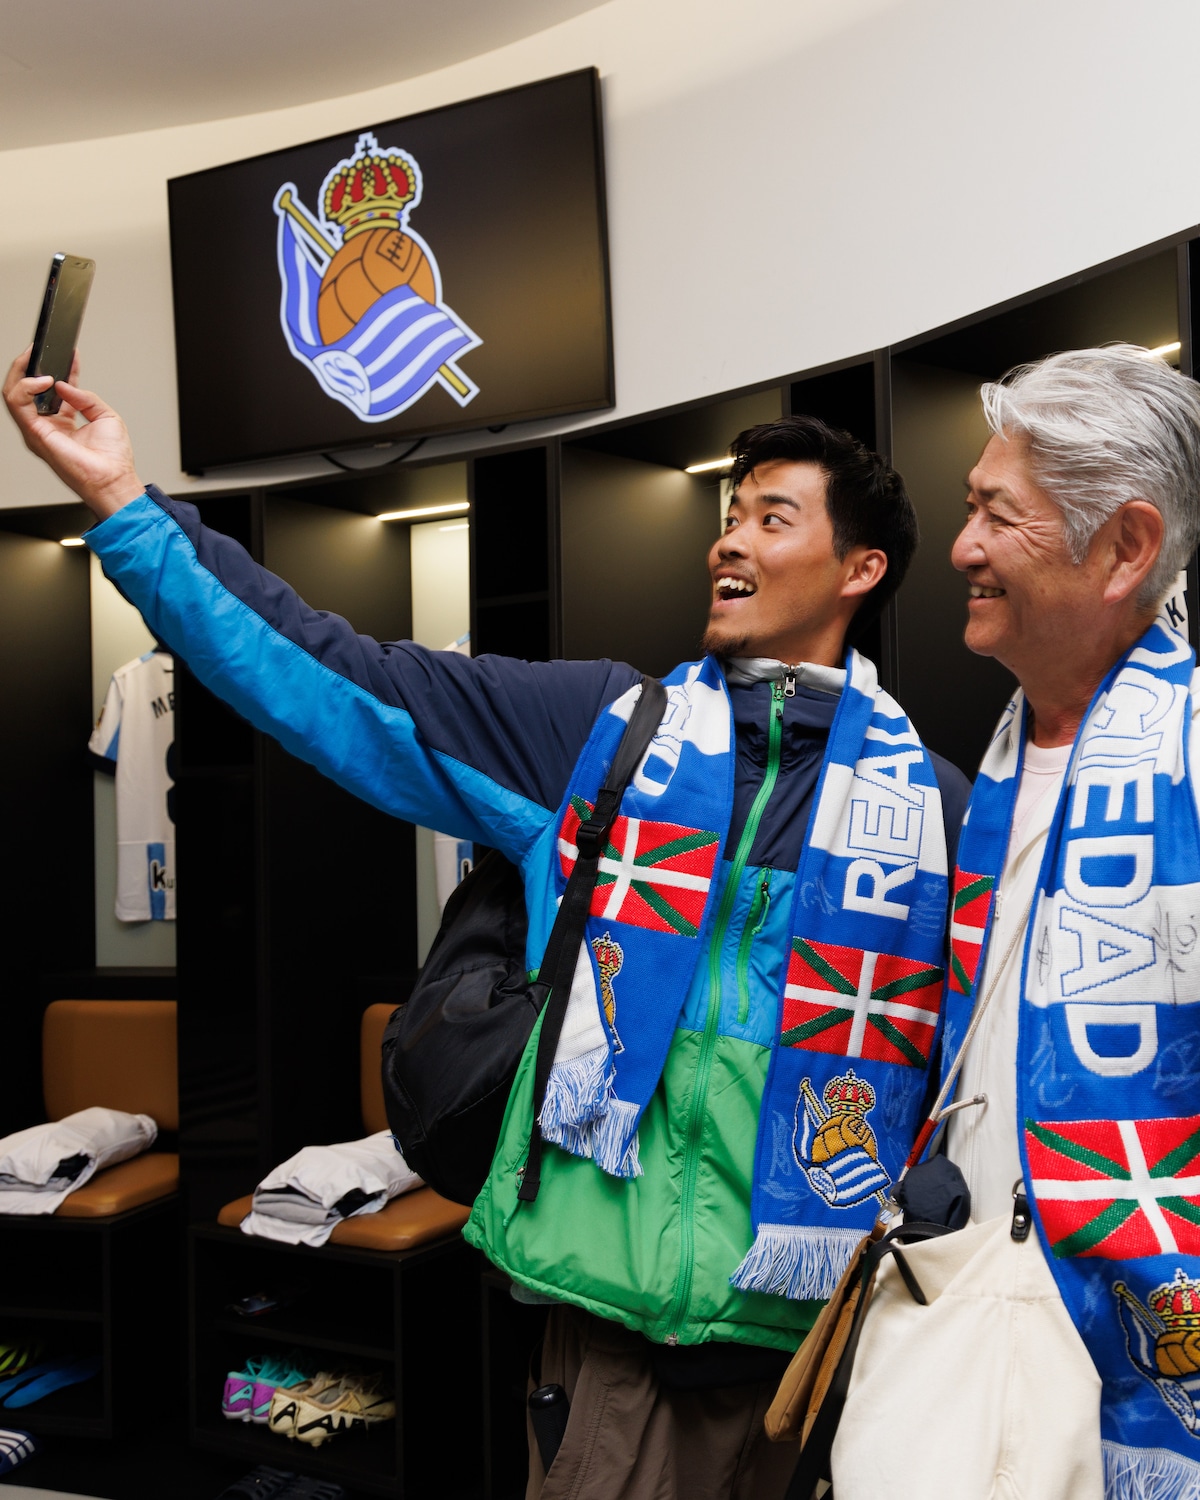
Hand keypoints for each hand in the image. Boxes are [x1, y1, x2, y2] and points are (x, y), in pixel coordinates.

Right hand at [4, 348, 143, 519]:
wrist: (114, 480)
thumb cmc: (112, 459)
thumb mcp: (105, 416)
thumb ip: (85, 396)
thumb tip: (64, 383)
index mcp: (61, 423)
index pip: (51, 389)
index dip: (58, 367)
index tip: (67, 351)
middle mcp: (46, 426)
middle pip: (25, 390)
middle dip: (28, 365)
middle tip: (40, 348)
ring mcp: (37, 431)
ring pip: (13, 393)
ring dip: (21, 371)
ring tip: (36, 357)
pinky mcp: (34, 433)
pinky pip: (17, 402)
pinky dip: (26, 386)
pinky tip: (44, 379)